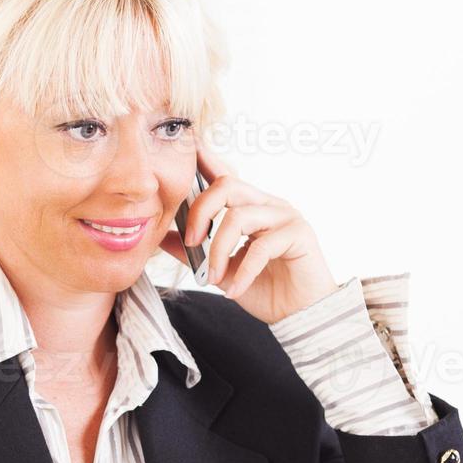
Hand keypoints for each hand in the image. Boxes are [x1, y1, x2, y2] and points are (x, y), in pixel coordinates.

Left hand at [159, 144, 339, 323]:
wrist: (300, 315)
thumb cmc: (266, 289)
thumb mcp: (221, 271)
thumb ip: (195, 253)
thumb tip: (162, 238)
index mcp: (250, 207)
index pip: (224, 176)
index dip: (205, 160)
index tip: (187, 148)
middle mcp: (268, 204)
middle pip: (228, 186)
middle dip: (201, 212)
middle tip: (191, 242)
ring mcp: (285, 216)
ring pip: (240, 217)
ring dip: (218, 250)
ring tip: (212, 277)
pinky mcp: (299, 234)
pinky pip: (261, 247)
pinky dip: (243, 271)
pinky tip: (235, 291)